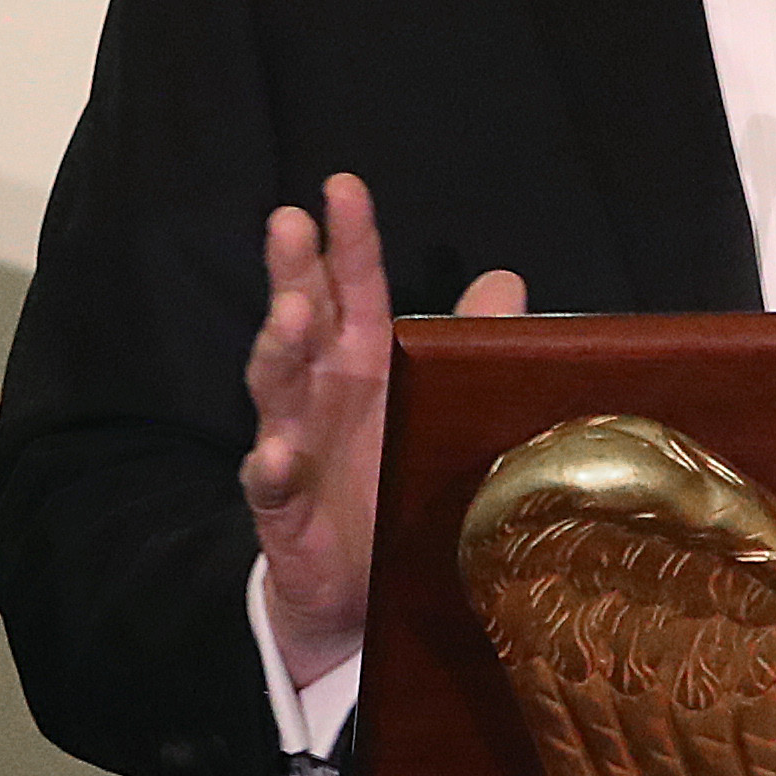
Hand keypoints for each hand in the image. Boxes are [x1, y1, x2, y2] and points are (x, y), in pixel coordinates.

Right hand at [241, 173, 525, 687]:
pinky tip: (278, 450)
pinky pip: (270, 485)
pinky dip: (272, 466)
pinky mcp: (284, 512)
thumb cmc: (394, 475)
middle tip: (290, 224)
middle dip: (294, 272)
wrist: (364, 590)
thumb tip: (506, 279)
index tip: (341, 185)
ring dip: (279, 349)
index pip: (353, 288)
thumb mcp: (438, 403)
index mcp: (363, 361)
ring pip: (276, 390)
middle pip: (301, 321)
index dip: (348, 239)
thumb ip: (464, 343)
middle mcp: (322, 393)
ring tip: (291, 314)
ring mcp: (294, 447)